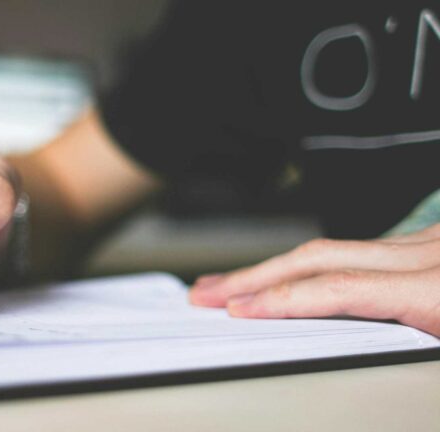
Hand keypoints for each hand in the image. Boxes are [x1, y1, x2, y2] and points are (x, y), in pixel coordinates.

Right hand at [189, 224, 439, 336]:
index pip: (339, 289)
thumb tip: (344, 345)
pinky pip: (358, 248)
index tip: (235, 310)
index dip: (280, 299)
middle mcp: (429, 255)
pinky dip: (314, 263)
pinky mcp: (430, 241)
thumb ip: (415, 347)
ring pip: (332, 248)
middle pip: (319, 257)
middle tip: (207, 291)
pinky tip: (290, 274)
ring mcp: (428, 242)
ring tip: (234, 284)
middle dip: (254, 275)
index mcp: (439, 290)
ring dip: (276, 267)